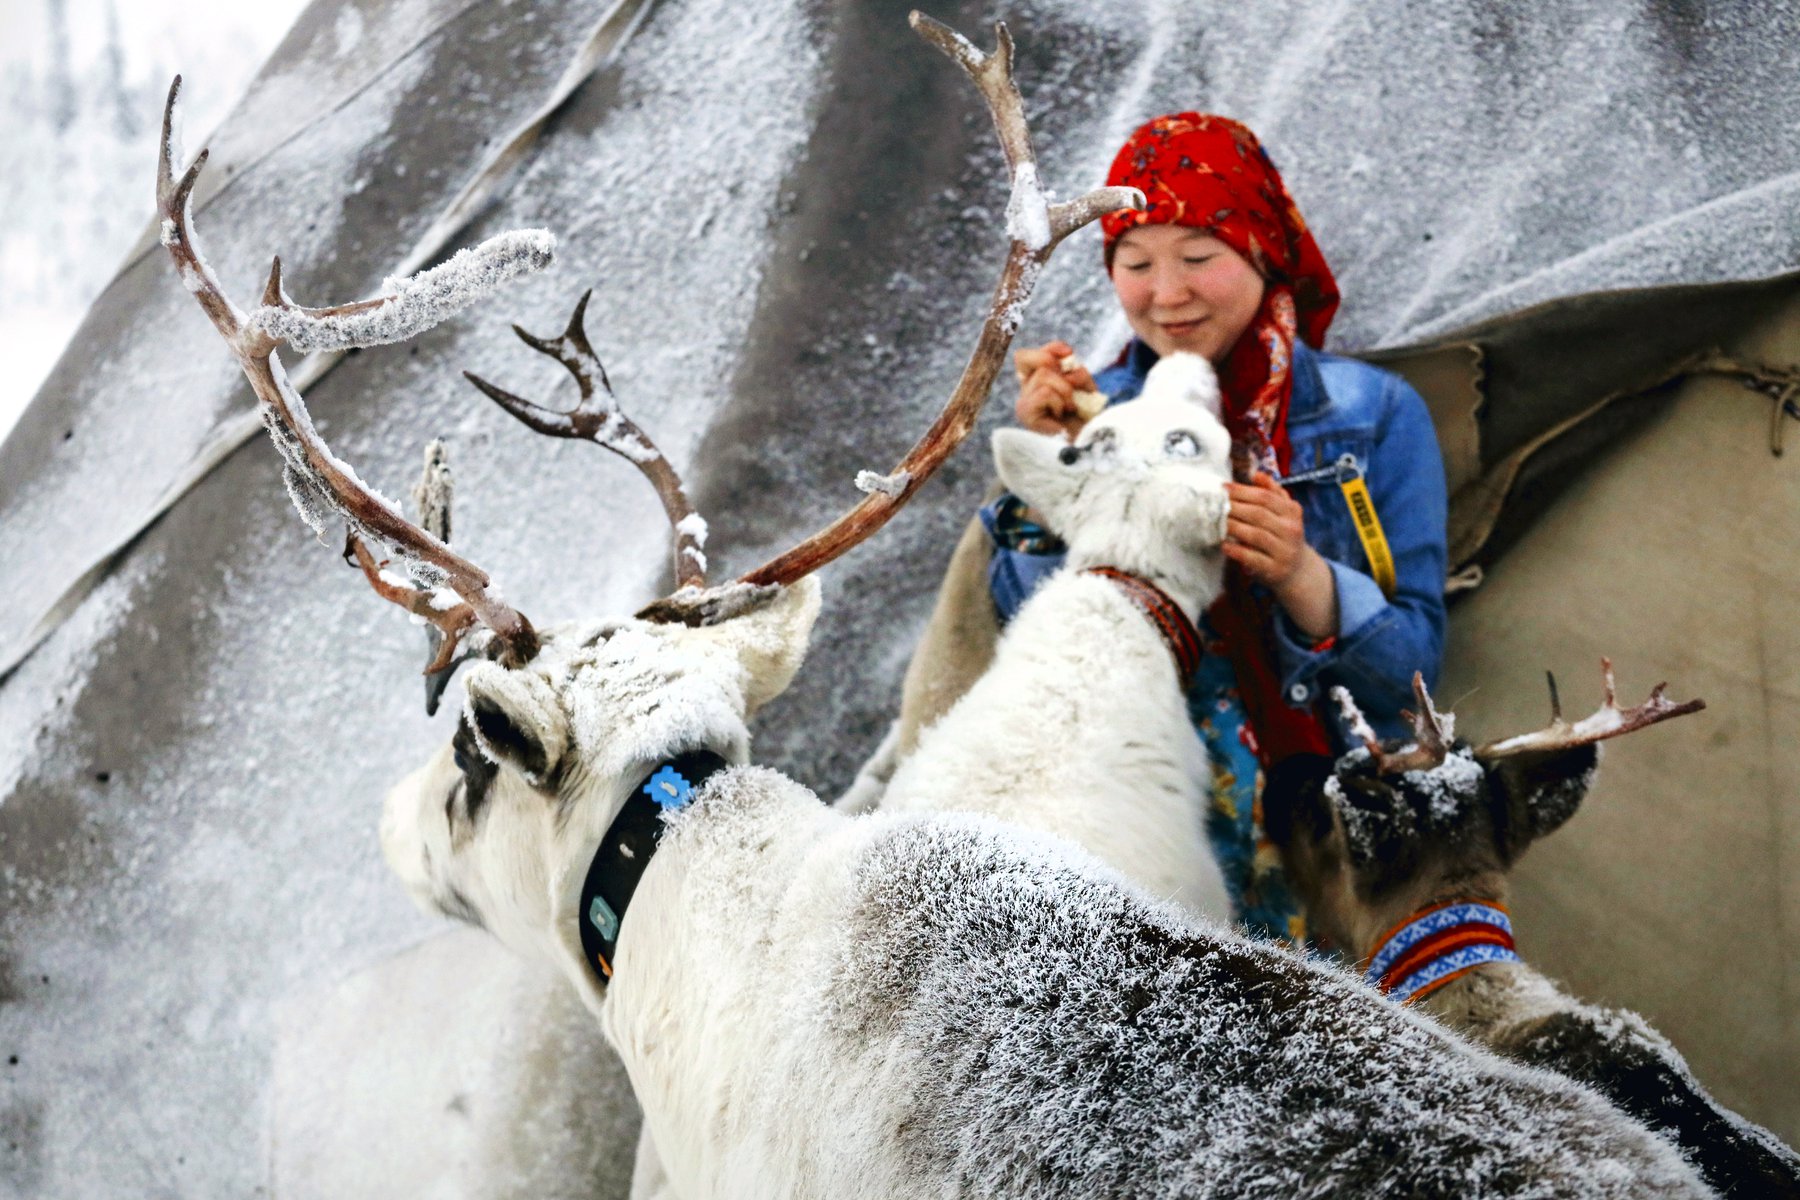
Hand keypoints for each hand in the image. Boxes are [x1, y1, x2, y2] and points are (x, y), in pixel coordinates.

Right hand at [1013, 339, 1097, 436]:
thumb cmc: (1087, 416)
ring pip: (1042, 375)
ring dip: (1065, 390)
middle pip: (1028, 358)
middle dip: (1056, 368)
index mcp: (1035, 382)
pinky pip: (1044, 392)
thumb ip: (1072, 368)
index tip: (1069, 354)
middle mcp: (1025, 391)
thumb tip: (1067, 356)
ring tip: (1070, 408)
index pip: (1026, 356)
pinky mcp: (1025, 414)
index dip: (1048, 349)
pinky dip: (1060, 401)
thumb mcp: (1082, 385)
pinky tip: (1062, 416)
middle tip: (1071, 390)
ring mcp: (1023, 403)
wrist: (1090, 445)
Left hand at [1224, 472, 1337, 638]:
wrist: (1298, 571)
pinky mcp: (1275, 569)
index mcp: (1292, 512)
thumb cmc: (1284, 536)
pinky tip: (1224, 545)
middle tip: (1214, 504)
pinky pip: (1254, 558)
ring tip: (1216, 522)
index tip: (1223, 488)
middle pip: (1259, 514)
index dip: (1242, 491)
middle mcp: (1291, 530)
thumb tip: (1256, 474)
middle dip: (1234, 507)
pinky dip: (1238, 551)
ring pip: (1256, 535)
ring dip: (1233, 527)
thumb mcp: (1285, 513)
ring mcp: (1284, 551)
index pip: (1265, 497)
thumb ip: (1272, 492)